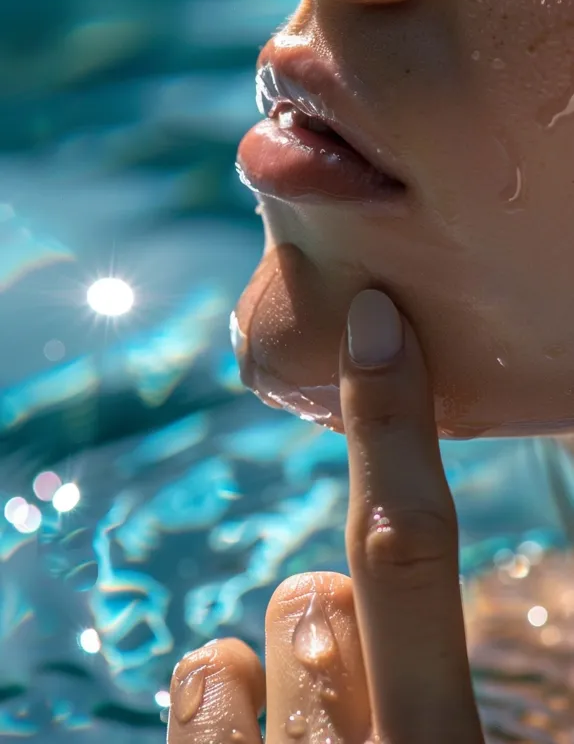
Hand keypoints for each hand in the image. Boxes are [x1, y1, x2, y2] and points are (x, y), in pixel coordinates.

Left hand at [167, 289, 484, 742]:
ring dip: (278, 660)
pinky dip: (219, 695)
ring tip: (302, 704)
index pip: (409, 551)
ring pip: (246, 649)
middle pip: (319, 598)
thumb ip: (439, 681)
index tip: (376, 322)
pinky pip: (194, 698)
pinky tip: (245, 714)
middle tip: (357, 655)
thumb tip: (394, 574)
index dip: (389, 426)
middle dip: (335, 602)